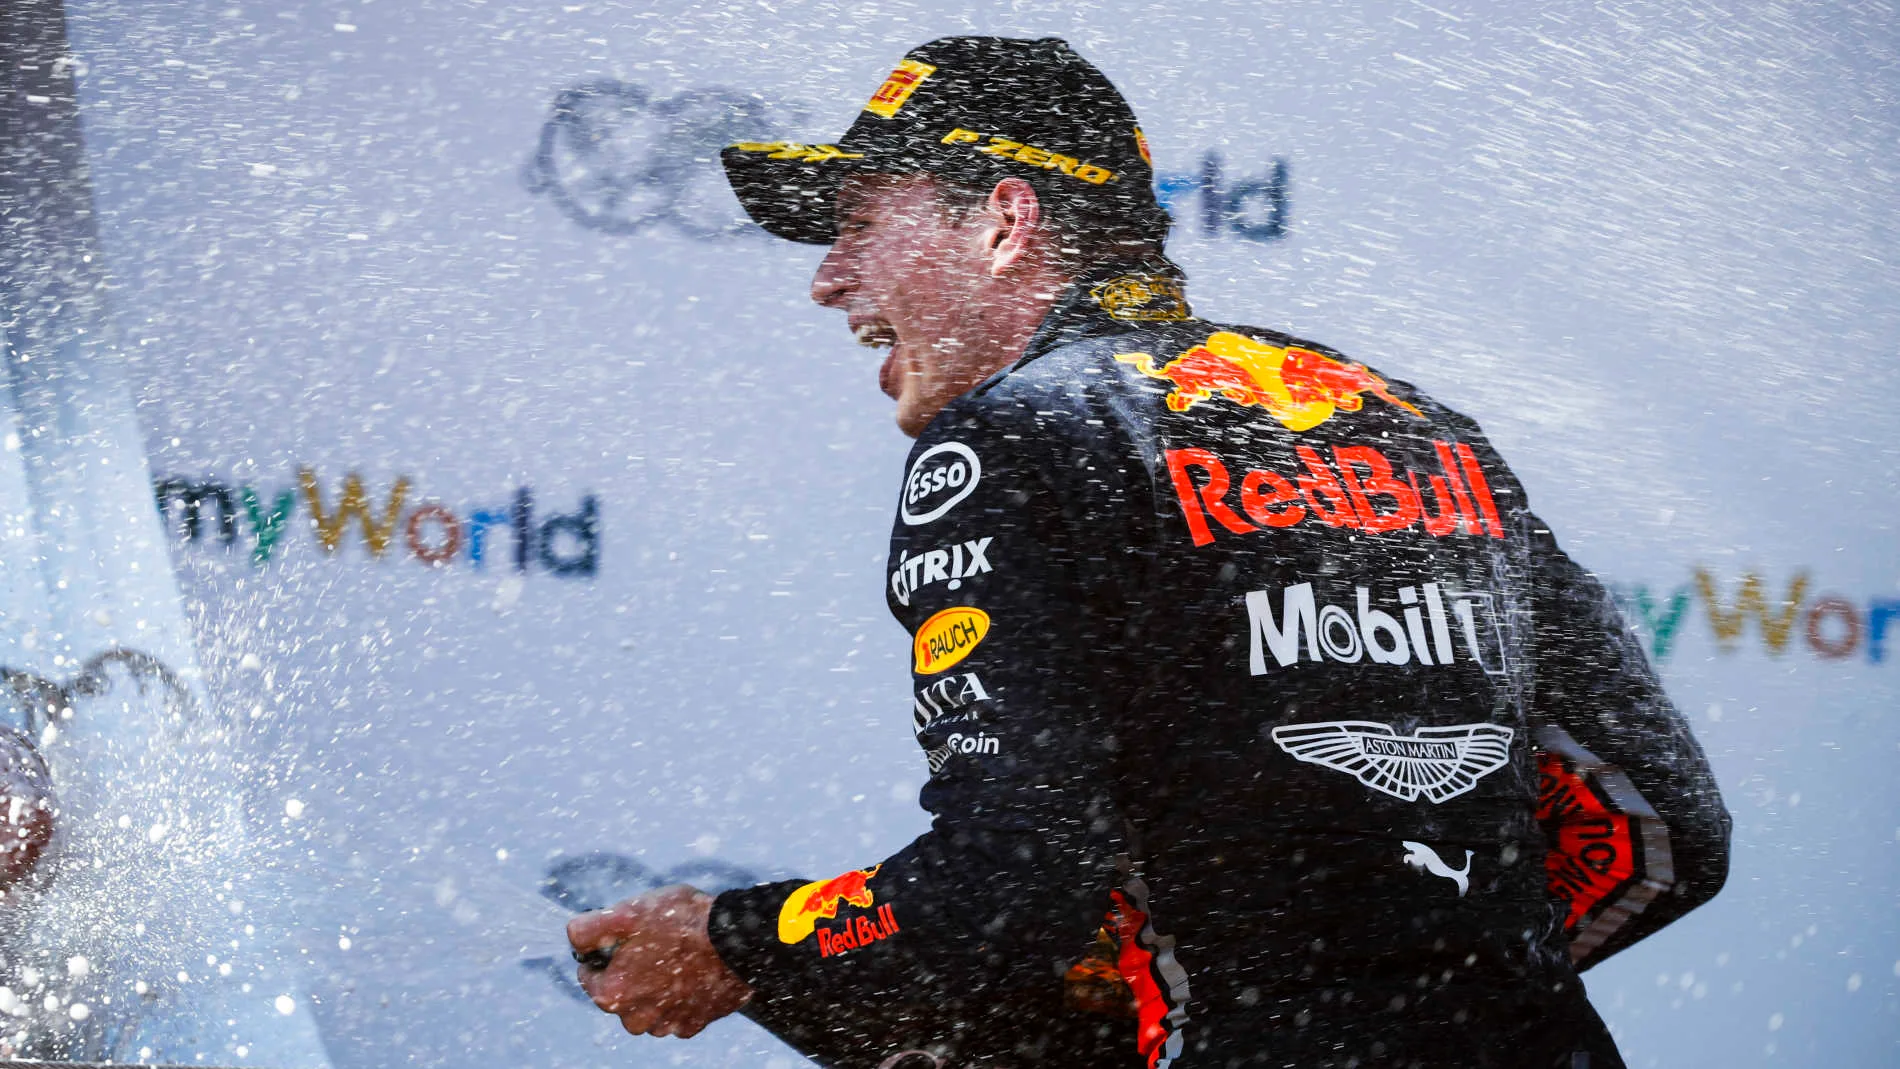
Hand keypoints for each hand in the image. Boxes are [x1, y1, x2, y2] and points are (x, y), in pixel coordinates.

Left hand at [567, 884, 752, 1037]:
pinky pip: (678, 1010)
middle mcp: (636, 1020)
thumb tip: (573, 937)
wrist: (738, 942)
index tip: (627, 936)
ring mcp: (668, 1024)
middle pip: (620, 992)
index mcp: (612, 995)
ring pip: (649, 1004)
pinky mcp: (695, 1024)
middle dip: (631, 969)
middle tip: (655, 941)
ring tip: (678, 954)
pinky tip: (693, 970)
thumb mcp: (626, 913)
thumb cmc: (681, 923)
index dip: (605, 950)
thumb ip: (587, 928)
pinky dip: (682, 994)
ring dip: (656, 984)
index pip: (589, 974)